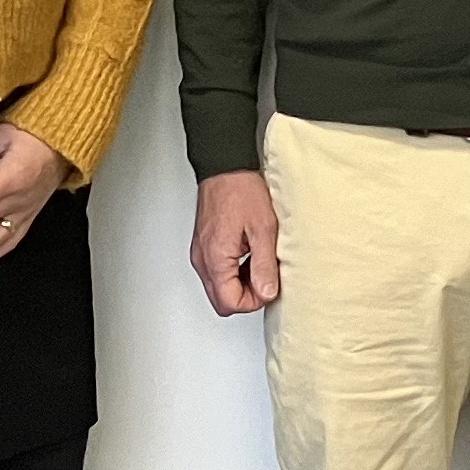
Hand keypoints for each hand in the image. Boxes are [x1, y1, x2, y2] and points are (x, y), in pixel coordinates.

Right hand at [191, 167, 282, 316]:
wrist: (225, 166)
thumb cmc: (241, 190)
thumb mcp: (263, 229)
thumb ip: (264, 265)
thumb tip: (267, 292)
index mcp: (215, 259)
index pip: (230, 303)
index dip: (253, 301)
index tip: (269, 285)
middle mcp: (203, 260)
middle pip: (221, 301)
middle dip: (246, 296)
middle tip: (265, 278)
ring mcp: (201, 253)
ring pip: (218, 288)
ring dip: (240, 284)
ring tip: (259, 263)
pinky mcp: (204, 246)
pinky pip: (217, 272)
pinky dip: (233, 272)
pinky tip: (249, 255)